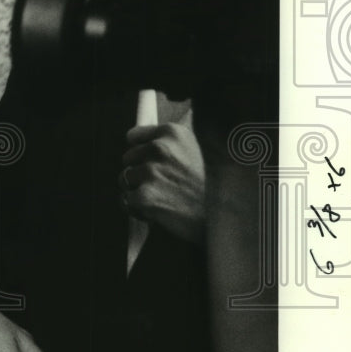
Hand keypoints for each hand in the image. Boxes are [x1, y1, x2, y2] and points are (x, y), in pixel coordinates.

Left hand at [120, 121, 205, 243]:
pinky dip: (138, 210)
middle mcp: (159, 148)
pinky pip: (126, 201)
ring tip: (164, 199)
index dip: (141, 152)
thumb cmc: (215, 187)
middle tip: (164, 186)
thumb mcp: (200, 149)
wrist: (226, 218)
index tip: (150, 162)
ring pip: (125, 180)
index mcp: (172, 133)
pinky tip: (159, 212)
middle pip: (128, 159)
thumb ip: (172, 142)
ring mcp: (151, 172)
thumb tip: (142, 137)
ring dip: (138, 191)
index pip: (134, 137)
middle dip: (140, 173)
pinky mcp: (144, 196)